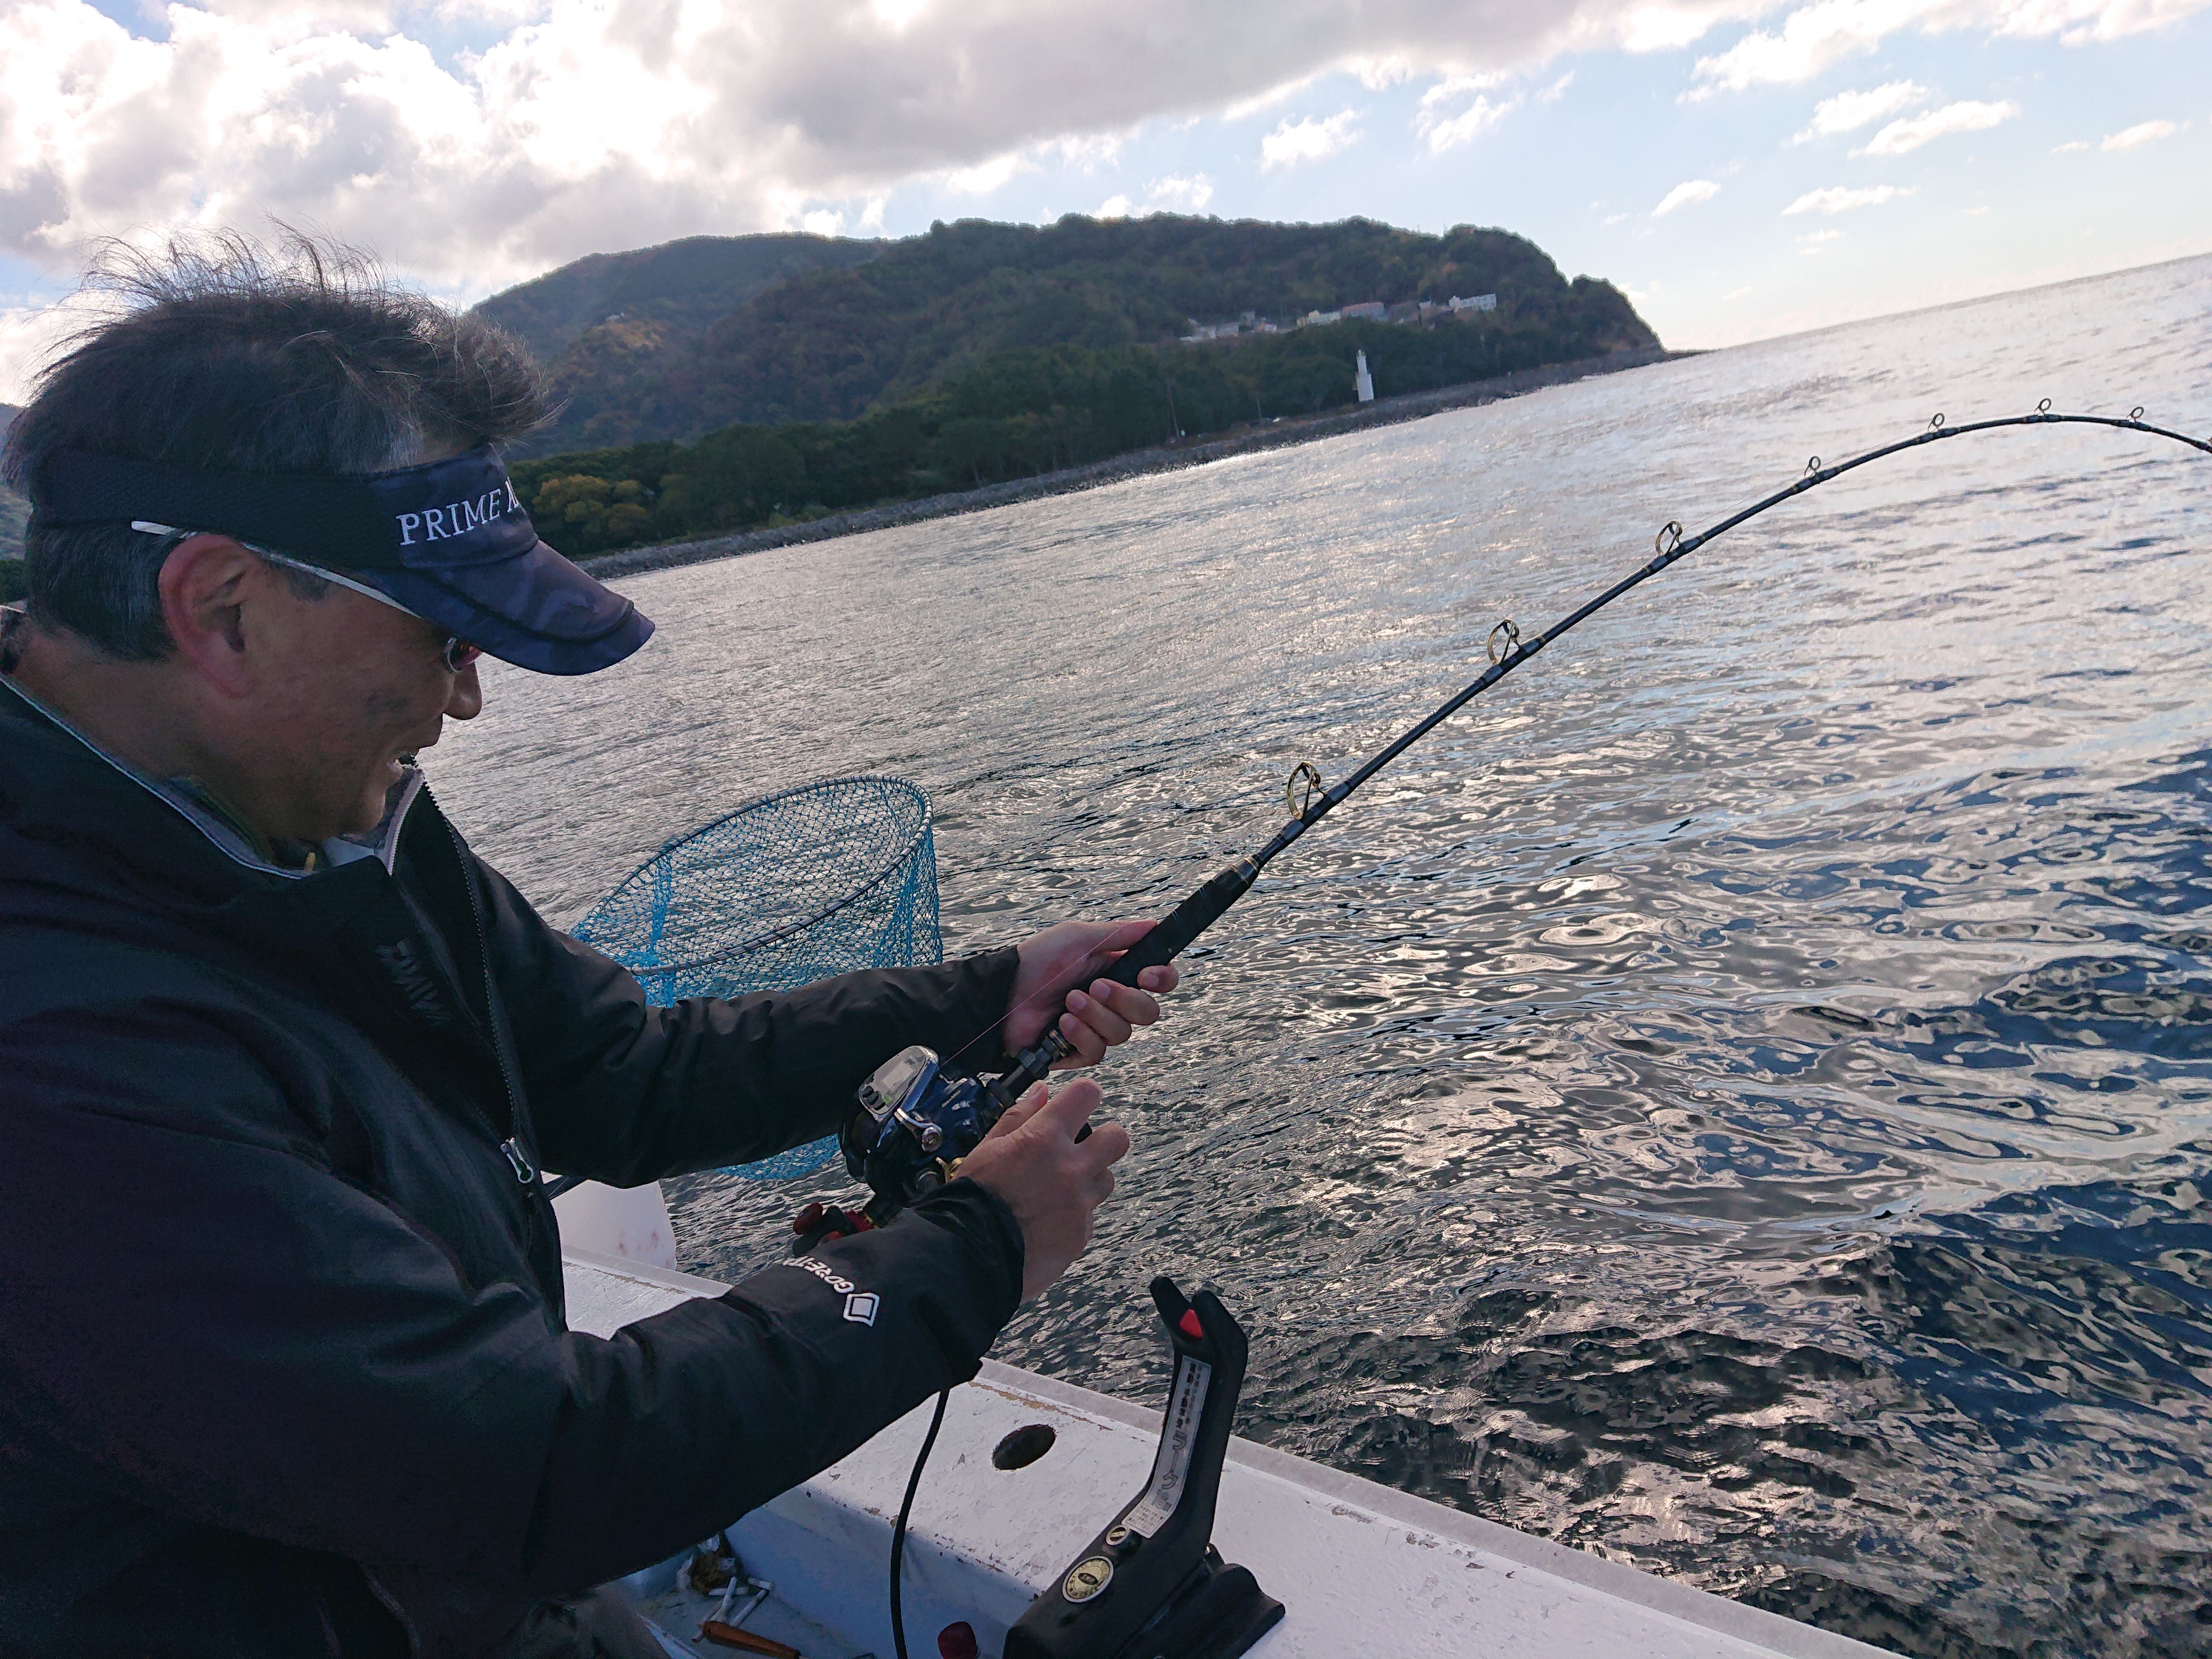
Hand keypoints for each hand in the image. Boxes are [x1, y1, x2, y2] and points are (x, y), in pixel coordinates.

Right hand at [958, 1078, 1128, 1299]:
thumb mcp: (987, 1148)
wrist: (971, 1255)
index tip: (1078, 1102)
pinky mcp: (1081, 1234)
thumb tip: (1040, 1093)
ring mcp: (1079, 1203)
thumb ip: (1018, 1117)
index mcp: (1044, 1139)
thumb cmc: (973, 1201)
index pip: (1086, 1095)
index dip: (1084, 1095)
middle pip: (1116, 1138)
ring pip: (1106, 1179)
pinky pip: (1089, 1215)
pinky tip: (1049, 1218)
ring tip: (1059, 1188)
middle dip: (1104, 1138)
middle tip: (1083, 1146)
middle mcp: (1070, 1168)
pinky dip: (1074, 1214)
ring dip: (1089, 1179)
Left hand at [1005, 919, 1179, 1065]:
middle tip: (1095, 986)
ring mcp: (1097, 1028)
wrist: (1004, 991)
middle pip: (1148, 1012)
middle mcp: (1113, 1003)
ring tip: (1068, 1001)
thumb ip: (1118, 934)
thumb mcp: (1079, 938)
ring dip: (1096, 1015)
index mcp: (1118, 972)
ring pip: (1122, 1033)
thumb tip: (1153, 925)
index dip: (1162, 980)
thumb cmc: (1038, 961)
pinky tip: (1061, 1022)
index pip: (1159, 981)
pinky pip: (1097, 1051)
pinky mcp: (1078, 1050)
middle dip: (1124, 999)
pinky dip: (1080, 1034)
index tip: (1147, 975)